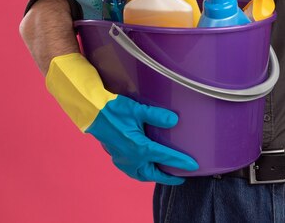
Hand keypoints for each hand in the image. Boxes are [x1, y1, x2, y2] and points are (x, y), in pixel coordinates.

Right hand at [46, 53, 198, 184]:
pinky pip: (131, 170)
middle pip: (153, 174)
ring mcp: (122, 158)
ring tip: (163, 174)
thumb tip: (174, 120)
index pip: (164, 157)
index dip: (180, 162)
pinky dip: (141, 172)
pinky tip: (144, 166)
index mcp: (138, 148)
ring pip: (140, 174)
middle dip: (167, 177)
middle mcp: (131, 158)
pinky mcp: (116, 155)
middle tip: (180, 177)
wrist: (91, 111)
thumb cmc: (114, 109)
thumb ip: (157, 115)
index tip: (193, 166)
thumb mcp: (138, 109)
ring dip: (153, 175)